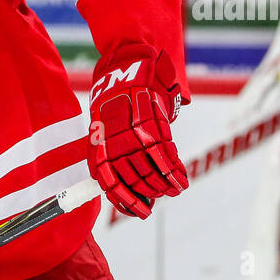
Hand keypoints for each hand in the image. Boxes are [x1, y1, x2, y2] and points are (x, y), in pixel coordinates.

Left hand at [87, 46, 188, 219]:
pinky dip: (174, 170)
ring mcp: (132, 131)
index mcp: (98, 144)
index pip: (108, 181)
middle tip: (159, 200)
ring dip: (163, 185)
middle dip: (148, 193)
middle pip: (131, 177)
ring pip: (149, 168)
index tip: (139, 213)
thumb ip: (111, 154)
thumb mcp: (104, 128)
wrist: (125, 67)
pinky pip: (164, 153)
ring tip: (173, 191)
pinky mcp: (151, 120)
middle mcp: (112, 139)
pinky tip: (181, 179)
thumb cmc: (116, 104)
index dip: (124, 201)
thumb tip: (122, 188)